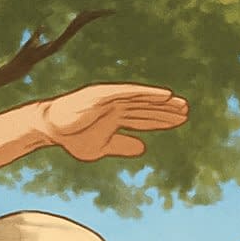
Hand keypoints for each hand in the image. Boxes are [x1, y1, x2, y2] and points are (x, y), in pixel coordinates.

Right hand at [39, 83, 188, 160]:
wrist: (52, 129)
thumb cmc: (73, 138)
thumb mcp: (102, 147)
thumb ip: (122, 146)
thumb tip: (144, 148)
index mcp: (117, 118)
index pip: (145, 119)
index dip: (163, 120)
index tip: (181, 121)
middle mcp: (117, 106)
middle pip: (147, 108)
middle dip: (167, 110)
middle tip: (187, 112)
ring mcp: (112, 99)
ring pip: (142, 99)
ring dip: (162, 101)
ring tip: (181, 104)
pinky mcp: (105, 94)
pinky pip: (131, 93)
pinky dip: (148, 93)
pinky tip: (164, 95)